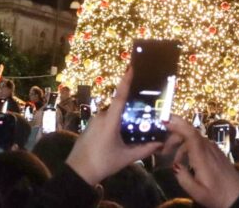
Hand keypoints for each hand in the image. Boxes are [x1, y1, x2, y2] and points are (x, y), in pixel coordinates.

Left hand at [65, 67, 162, 184]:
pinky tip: (123, 131)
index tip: (131, 67)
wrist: (78, 172)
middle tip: (146, 104)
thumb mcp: (126, 157)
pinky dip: (115, 122)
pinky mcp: (91, 126)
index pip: (119, 96)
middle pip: (119, 105)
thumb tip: (160, 143)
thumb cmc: (103, 163)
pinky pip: (106, 119)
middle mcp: (101, 116)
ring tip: (137, 122)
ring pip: (113, 114)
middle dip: (131, 104)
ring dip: (123, 116)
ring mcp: (94, 120)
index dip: (126, 81)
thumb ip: (145, 149)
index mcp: (110, 120)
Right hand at [168, 115, 238, 207]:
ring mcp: (214, 149)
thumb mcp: (196, 192)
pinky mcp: (216, 152)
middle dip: (174, 136)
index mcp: (202, 156)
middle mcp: (209, 148)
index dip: (177, 124)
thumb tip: (175, 165)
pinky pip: (200, 143)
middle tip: (164, 149)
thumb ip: (183, 177)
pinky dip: (189, 146)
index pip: (190, 133)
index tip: (164, 120)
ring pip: (194, 138)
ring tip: (173, 159)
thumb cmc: (217, 195)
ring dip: (181, 143)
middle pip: (190, 132)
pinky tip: (185, 160)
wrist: (238, 196)